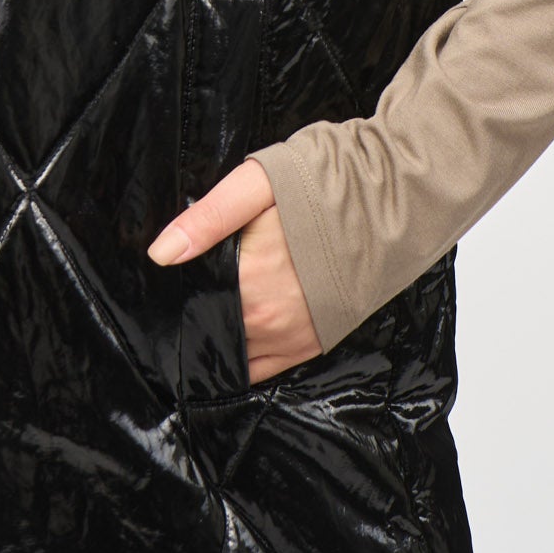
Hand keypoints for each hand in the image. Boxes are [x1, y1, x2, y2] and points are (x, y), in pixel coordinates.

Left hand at [147, 156, 322, 381]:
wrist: (393, 201)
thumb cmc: (325, 184)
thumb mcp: (258, 183)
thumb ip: (208, 218)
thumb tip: (160, 253)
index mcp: (249, 277)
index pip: (191, 300)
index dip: (176, 293)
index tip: (162, 290)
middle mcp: (269, 317)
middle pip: (209, 329)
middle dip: (192, 316)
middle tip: (181, 300)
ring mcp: (293, 336)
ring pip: (233, 354)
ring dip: (216, 339)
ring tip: (204, 318)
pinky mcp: (313, 343)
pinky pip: (263, 369)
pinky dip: (243, 360)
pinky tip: (232, 342)